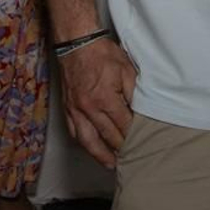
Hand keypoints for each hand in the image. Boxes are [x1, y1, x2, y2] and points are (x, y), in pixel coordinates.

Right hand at [58, 38, 138, 168]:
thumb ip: (134, 94)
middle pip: (106, 136)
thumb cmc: (104, 55)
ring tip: (111, 164)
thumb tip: (140, 112)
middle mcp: (88, 109)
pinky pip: (74, 132)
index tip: (142, 143)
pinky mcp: (67, 108)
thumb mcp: (128, 70)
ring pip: (87, 140)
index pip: (123, 125)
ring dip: (99, 154)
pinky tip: (90, 148)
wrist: (77, 45)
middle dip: (119, 149)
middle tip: (131, 159)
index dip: (133, 135)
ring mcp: (75, 110)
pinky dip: (83, 143)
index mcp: (105, 99)